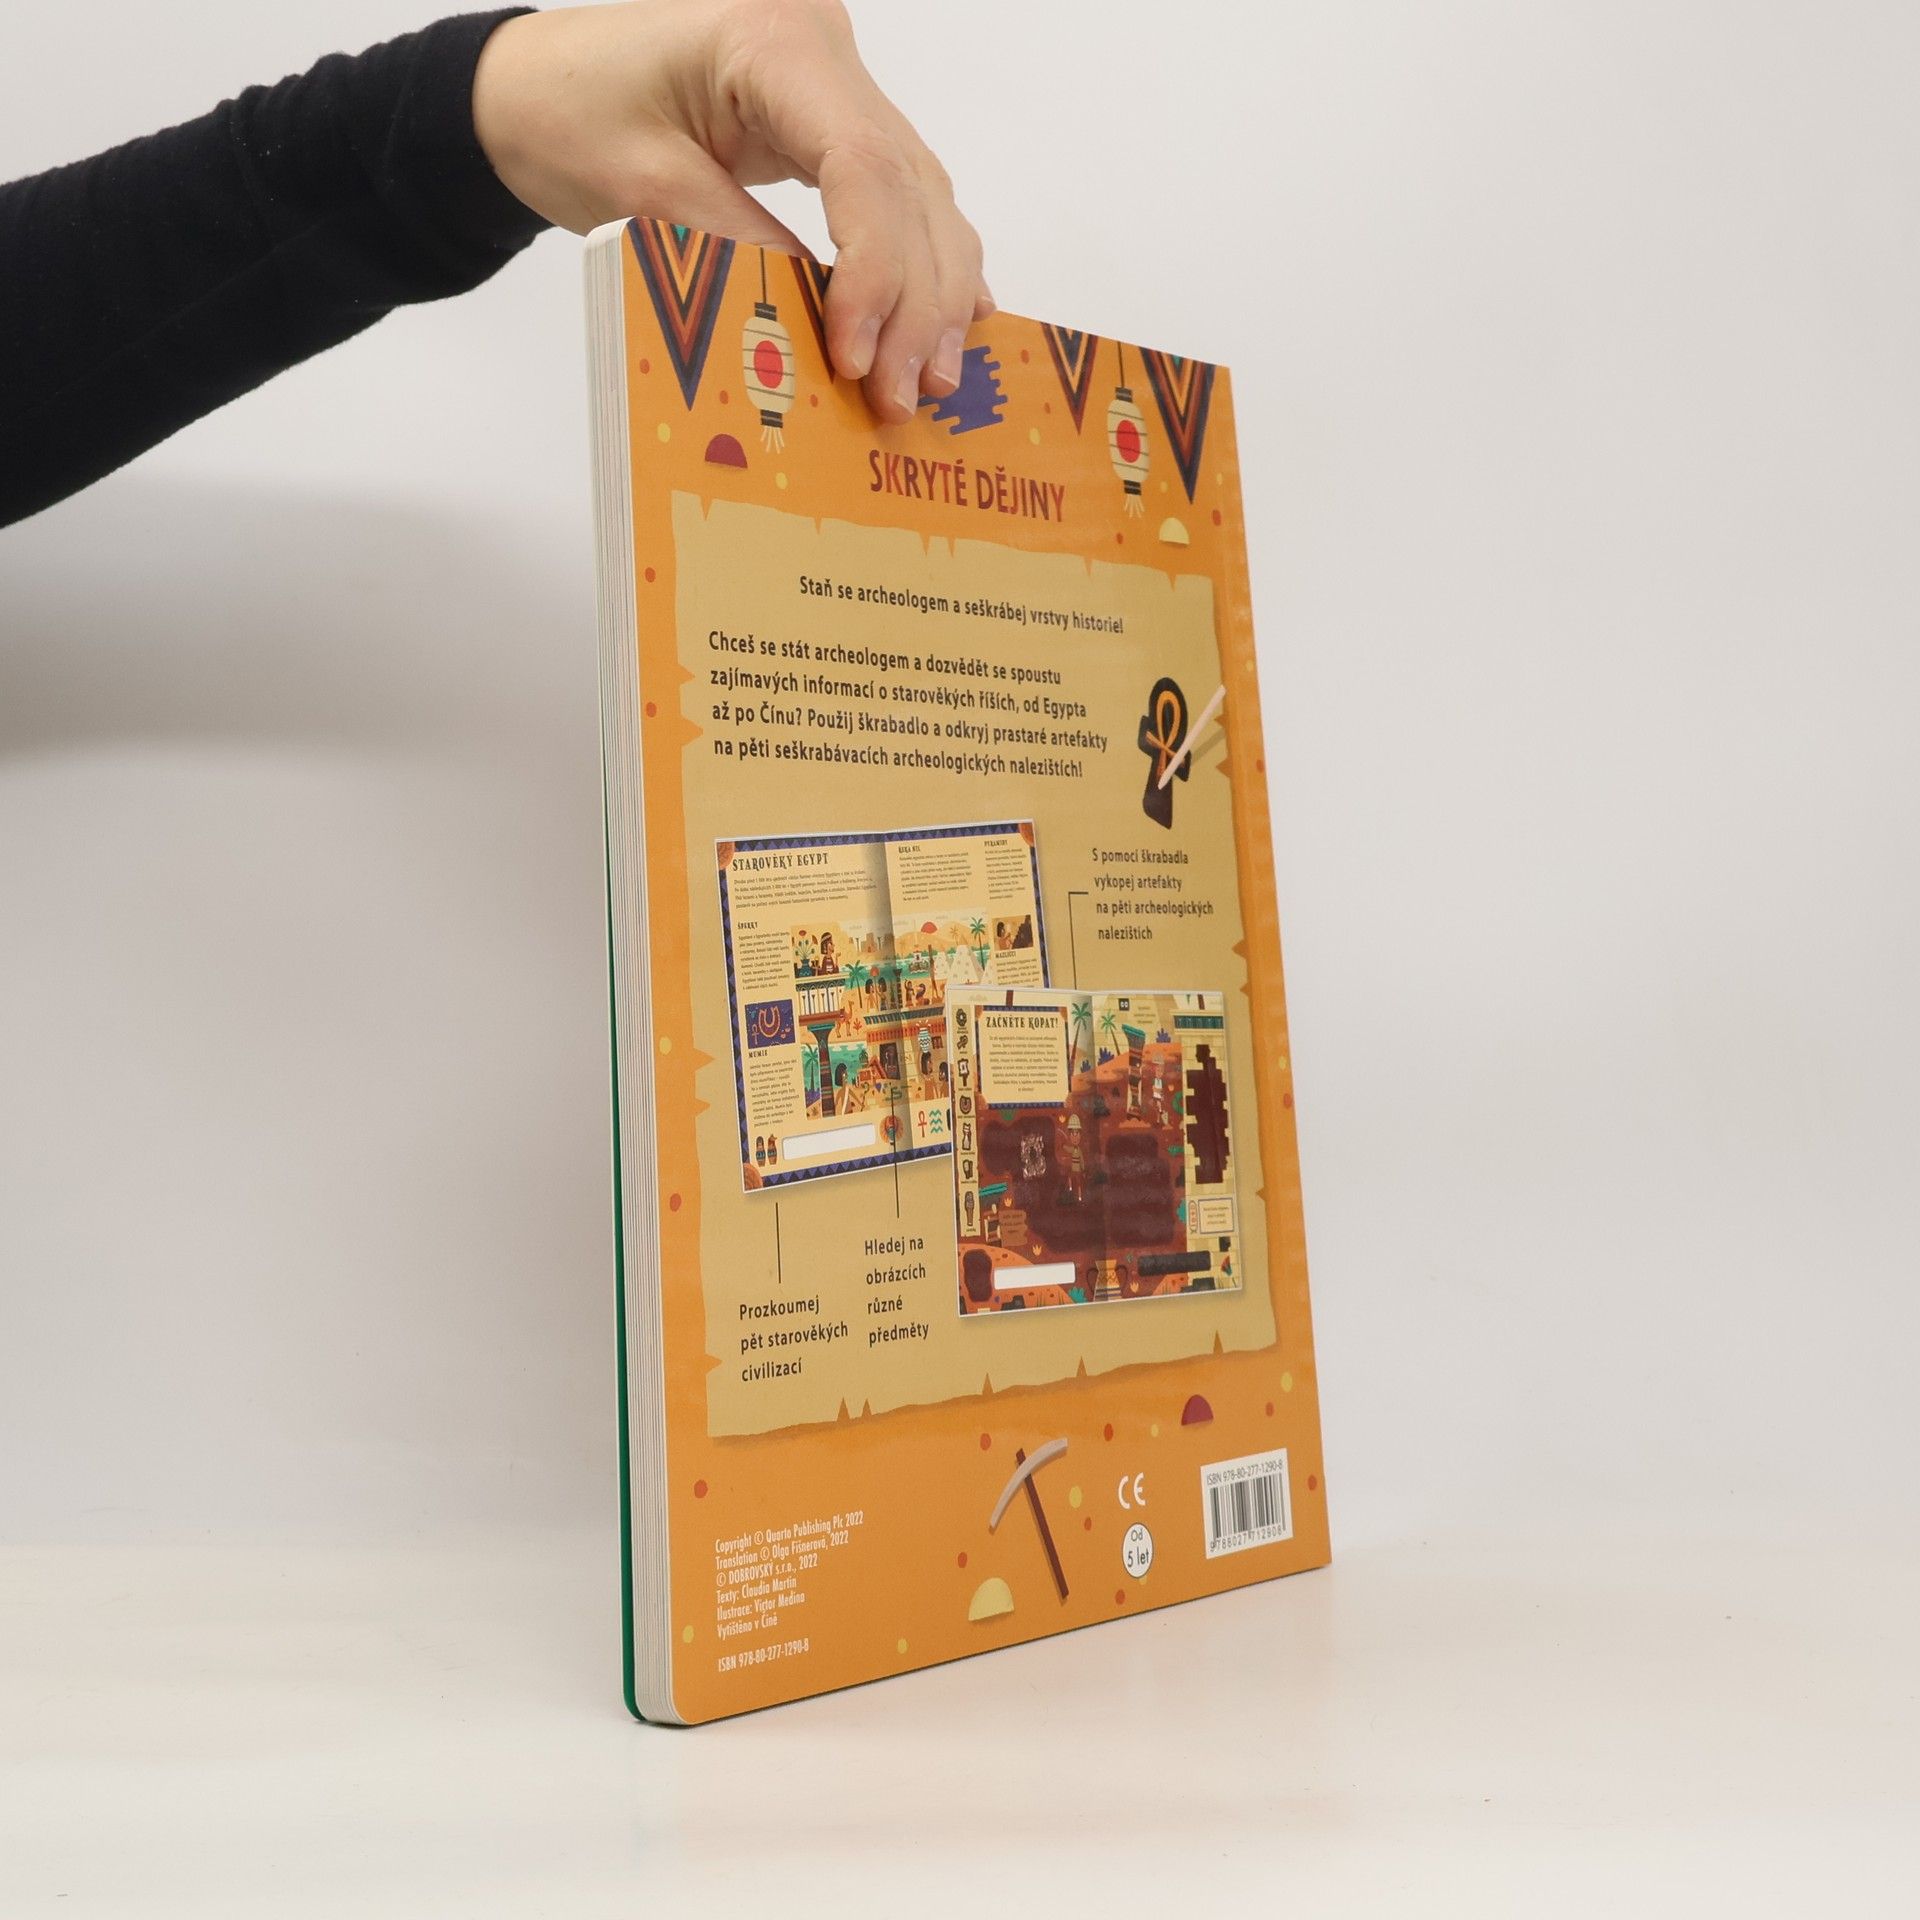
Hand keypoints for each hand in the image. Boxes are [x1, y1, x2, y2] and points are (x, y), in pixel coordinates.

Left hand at [472, 0, 990, 421]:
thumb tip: (829, 338)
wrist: (529, 87)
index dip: (875, 273)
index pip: (862, 165)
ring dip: (935, 293)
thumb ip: (741, 253)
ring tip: (932, 379)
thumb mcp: (644, 193)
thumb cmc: (566, 117)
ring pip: (923, 196)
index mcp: (772, 39)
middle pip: (908, 186)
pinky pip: (904, 197)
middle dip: (916, 301)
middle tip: (907, 394)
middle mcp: (823, 49)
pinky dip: (925, 265)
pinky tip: (949, 323)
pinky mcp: (835, 122)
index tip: (857, 360)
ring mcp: (837, 83)